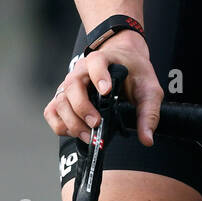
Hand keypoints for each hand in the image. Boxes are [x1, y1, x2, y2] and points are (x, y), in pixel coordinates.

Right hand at [43, 29, 162, 146]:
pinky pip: (52, 112)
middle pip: (72, 87)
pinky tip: (77, 132)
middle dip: (82, 108)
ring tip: (90, 135)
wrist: (124, 62)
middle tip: (97, 124)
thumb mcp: (149, 89)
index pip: (96, 63)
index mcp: (102, 60)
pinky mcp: (63, 98)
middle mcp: (81, 71)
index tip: (106, 91)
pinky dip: (61, 125)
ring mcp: (69, 84)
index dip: (99, 76)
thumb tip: (147, 139)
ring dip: (72, 122)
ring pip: (60, 102)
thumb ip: (149, 113)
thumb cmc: (135, 73)